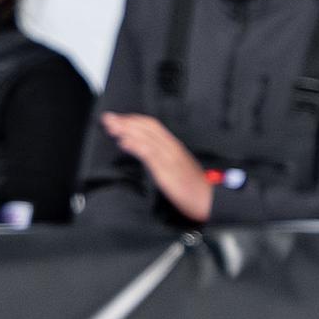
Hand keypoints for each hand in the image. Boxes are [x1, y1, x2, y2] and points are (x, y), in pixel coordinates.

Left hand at [102, 111, 216, 222]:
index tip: (118, 118)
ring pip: (146, 137)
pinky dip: (135, 146)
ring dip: (127, 130)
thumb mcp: (179, 167)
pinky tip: (124, 143)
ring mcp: (169, 158)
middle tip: (108, 118)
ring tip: (111, 128)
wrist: (210, 200)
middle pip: (147, 128)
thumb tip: (148, 151)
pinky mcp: (166, 170)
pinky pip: (149, 153)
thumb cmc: (195, 187)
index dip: (134, 120)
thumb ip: (165, 157)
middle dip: (126, 121)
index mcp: (174, 146)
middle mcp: (171, 148)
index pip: (152, 126)